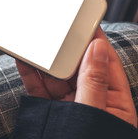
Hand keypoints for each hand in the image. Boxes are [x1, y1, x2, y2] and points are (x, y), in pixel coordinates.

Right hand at [16, 27, 136, 126]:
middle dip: (66, 49)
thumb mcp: (93, 115)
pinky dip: (31, 74)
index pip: (107, 65)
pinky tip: (24, 61)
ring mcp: (69, 107)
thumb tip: (96, 49)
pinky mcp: (49, 112)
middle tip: (55, 30)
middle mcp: (91, 103)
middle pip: (79, 68)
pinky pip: (39, 89)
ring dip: (46, 60)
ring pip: (56, 77)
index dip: (96, 42)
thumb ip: (93, 83)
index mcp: (114, 105)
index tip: (85, 23)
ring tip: (35, 42)